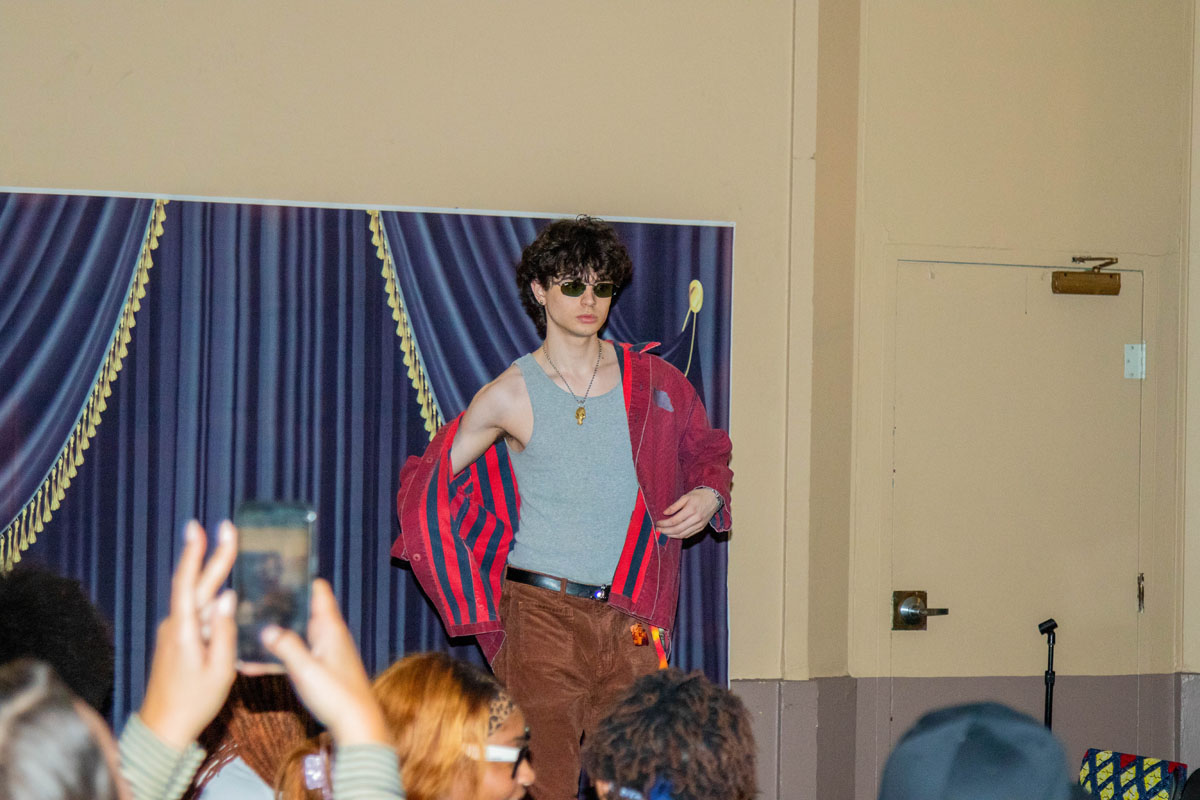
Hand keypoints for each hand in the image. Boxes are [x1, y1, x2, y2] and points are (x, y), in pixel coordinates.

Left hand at [139, 520, 237, 749]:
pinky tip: (224, 593)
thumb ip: (224, 630)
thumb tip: (228, 596)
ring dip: (214, 575)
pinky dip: (211, 597)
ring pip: (198, 598)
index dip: (194, 553)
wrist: (163, 728)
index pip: (188, 583)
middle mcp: (175, 625)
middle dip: (211, 554)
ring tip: (230, 551)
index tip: (199, 527)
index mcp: (184, 630)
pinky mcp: (177, 641)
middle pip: (195, 584)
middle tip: (225, 528)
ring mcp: (174, 633)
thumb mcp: (220, 669)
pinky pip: (197, 613)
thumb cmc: (194, 702)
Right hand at [261, 579, 388, 746]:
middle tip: (246, 601)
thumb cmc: (337, 695)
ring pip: (293, 635)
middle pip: (301, 610)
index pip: (317, 589)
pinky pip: (292, 657)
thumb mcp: (306, 669)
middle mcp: (327, 634)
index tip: (273, 572)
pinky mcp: (318, 669)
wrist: (356, 725)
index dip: (299, 578)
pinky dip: (274, 658)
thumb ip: (285, 646)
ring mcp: (322, 651)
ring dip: (272, 635)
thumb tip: (265, 627)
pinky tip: (248, 664)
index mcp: (329, 626)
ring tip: (239, 630)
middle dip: (277, 606)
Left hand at [655, 489, 720, 539]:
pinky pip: (688, 535)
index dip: (664, 523)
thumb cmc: (698, 496)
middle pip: (678, 529)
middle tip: (657, 530)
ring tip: (663, 533)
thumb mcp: (685, 496)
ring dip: (671, 535)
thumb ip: (674, 506)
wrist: (713, 498)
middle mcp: (696, 519)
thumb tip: (665, 513)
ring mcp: (699, 525)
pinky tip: (672, 534)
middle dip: (666, 531)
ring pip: (683, 534)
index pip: (675, 520)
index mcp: (691, 509)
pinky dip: (679, 536)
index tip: (657, 523)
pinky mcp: (701, 528)